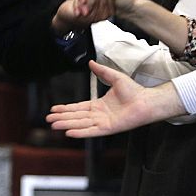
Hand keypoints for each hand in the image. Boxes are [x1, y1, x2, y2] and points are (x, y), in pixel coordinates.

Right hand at [46, 60, 184, 136]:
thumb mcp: (114, 77)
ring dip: (67, 124)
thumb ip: (101, 71)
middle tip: (49, 119)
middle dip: (62, 118)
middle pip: (76, 117)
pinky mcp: (109, 128)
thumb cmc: (134, 90)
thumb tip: (91, 62)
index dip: (66, 109)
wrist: (147, 100)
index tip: (54, 109)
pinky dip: (81, 132)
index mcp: (99, 105)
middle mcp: (99, 115)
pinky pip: (92, 131)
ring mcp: (103, 122)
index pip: (78, 108)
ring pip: (81, 124)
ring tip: (54, 125)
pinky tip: (69, 132)